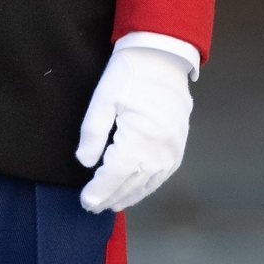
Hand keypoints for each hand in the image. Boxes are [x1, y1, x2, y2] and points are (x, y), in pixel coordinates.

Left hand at [76, 47, 192, 212]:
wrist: (163, 56)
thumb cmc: (129, 73)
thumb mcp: (104, 97)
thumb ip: (93, 131)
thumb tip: (85, 162)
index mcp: (140, 136)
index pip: (115, 174)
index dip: (100, 190)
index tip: (86, 201)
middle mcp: (160, 149)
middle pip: (131, 183)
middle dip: (110, 197)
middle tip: (91, 207)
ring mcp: (172, 150)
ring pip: (148, 183)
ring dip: (128, 196)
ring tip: (110, 204)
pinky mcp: (178, 146)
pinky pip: (161, 175)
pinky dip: (146, 187)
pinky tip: (134, 190)